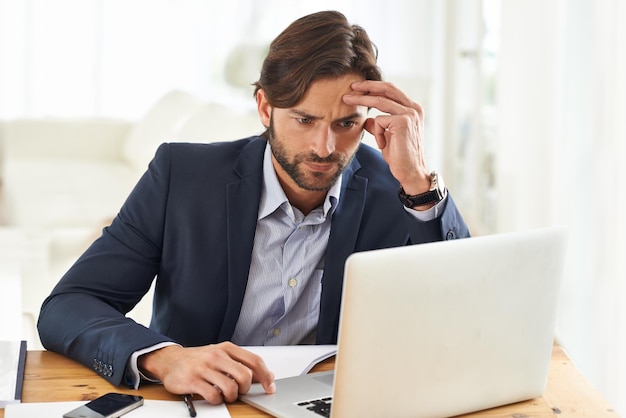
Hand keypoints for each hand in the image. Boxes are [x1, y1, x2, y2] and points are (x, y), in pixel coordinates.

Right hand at [137, 342, 275, 403]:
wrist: (170, 360)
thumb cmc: (199, 359)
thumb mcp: (222, 355)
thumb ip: (242, 363)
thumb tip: (265, 376)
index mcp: (227, 348)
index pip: (254, 361)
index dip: (265, 376)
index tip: (270, 386)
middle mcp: (216, 355)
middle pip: (244, 376)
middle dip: (245, 389)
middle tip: (239, 392)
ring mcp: (204, 367)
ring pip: (230, 388)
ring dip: (231, 397)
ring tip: (225, 395)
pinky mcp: (192, 380)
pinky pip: (213, 396)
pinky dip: (216, 400)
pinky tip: (213, 397)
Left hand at [343, 80, 430, 196]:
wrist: (410, 172)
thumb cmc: (399, 156)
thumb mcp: (386, 137)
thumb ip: (379, 126)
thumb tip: (366, 119)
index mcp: (412, 109)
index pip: (392, 91)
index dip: (375, 87)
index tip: (359, 87)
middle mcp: (413, 108)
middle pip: (387, 88)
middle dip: (367, 85)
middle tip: (351, 85)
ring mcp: (410, 114)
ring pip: (380, 101)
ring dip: (361, 100)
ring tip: (346, 100)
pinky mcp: (403, 122)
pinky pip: (379, 121)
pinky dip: (376, 133)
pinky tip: (383, 145)